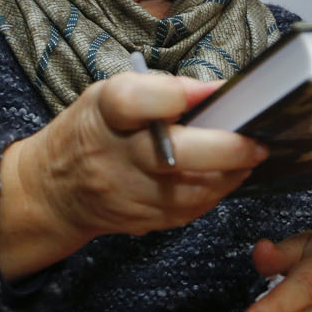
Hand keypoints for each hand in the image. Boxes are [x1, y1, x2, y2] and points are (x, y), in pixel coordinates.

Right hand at [0, 71, 267, 278]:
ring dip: (230, 175)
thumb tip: (217, 90)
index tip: (215, 89)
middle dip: (226, 148)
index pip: (133, 101)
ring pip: (190, 192)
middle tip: (257, 140)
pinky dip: (215, 193)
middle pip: (174, 156)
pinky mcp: (141, 221)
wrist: (54, 190)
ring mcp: (127, 195)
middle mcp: (113, 158)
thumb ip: (159, 90)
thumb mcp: (109, 94)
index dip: (176, 95)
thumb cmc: (91, 131)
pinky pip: (189, 212)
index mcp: (103, 115)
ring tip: (251, 156)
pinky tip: (229, 176)